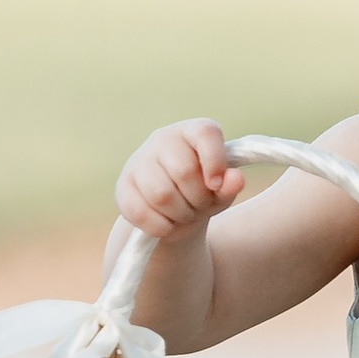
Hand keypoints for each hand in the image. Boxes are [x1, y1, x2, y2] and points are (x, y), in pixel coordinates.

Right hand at [114, 118, 242, 238]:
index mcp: (192, 131)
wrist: (172, 211)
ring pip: (161, 195)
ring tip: (185, 215)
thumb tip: (236, 179)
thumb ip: (231, 185)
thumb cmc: (203, 193)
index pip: (205, 133)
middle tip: (200, 206)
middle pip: (183, 171)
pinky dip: (160, 226)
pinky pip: (140, 212)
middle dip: (198, 199)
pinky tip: (167, 224)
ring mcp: (138, 161)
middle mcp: (163, 139)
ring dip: (180, 215)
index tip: (216, 186)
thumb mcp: (222, 191)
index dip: (215, 161)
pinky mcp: (123, 186)